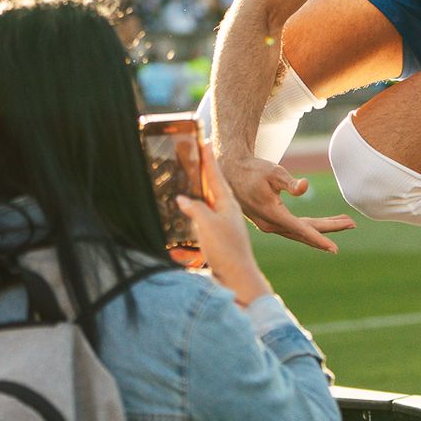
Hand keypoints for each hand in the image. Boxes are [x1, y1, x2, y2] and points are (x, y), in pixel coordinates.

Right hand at [177, 143, 273, 306]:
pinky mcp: (218, 238)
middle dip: (205, 171)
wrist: (237, 279)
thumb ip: (195, 209)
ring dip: (201, 188)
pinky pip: (206, 217)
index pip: (216, 177)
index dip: (209, 160)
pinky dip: (199, 209)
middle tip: (198, 154)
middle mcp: (226, 212)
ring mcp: (223, 225)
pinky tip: (193, 210)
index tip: (205, 141)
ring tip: (194, 177)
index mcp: (227, 205)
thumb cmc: (225, 251)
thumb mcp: (208, 225)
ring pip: (210, 201)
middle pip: (213, 186)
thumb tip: (182, 199)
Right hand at [216, 149, 355, 253]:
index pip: (301, 229)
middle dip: (330, 228)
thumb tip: (305, 187)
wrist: (231, 172)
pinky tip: (323, 223)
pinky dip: (310, 225)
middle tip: (352, 223)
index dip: (319, 238)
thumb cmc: (253, 170)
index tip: (334, 248)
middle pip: (306, 230)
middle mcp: (271, 225)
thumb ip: (289, 182)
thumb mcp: (273, 172)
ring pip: (301, 230)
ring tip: (346, 221)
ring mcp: (269, 225)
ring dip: (323, 226)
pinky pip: (294, 227)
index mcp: (273, 215)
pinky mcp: (269, 221)